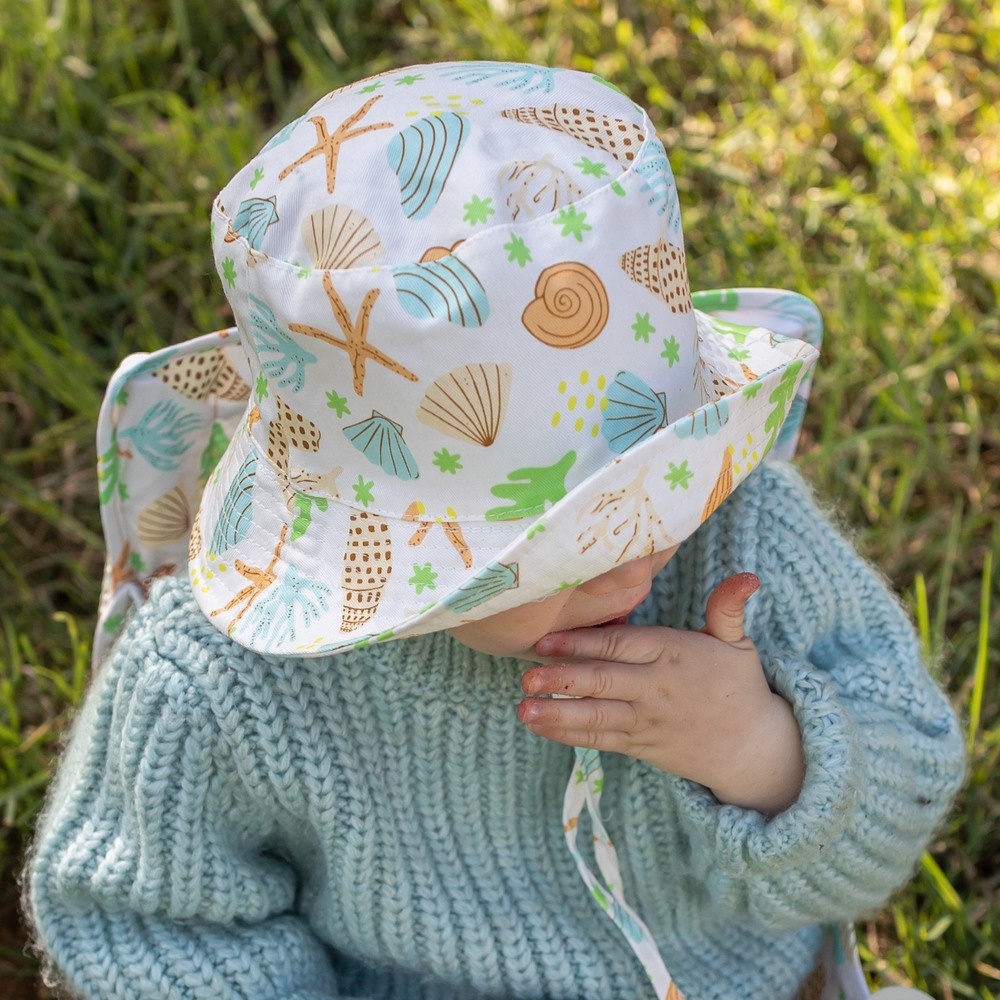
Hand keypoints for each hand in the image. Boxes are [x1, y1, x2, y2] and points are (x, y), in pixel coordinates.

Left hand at [518, 573, 804, 813]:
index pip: (621, 647)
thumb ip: (728, 607)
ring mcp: (646, 720)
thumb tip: (748, 576)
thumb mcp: (737, 642)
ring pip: (597, 716)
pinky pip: (601, 739)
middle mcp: (655, 688)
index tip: (546, 640)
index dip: (582, 643)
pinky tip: (538, 726)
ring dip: (559, 713)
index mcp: (672, 654)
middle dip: (563, 680)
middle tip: (526, 677)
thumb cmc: (738, 685)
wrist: (753, 748)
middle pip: (604, 682)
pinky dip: (568, 735)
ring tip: (524, 708)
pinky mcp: (641, 745)